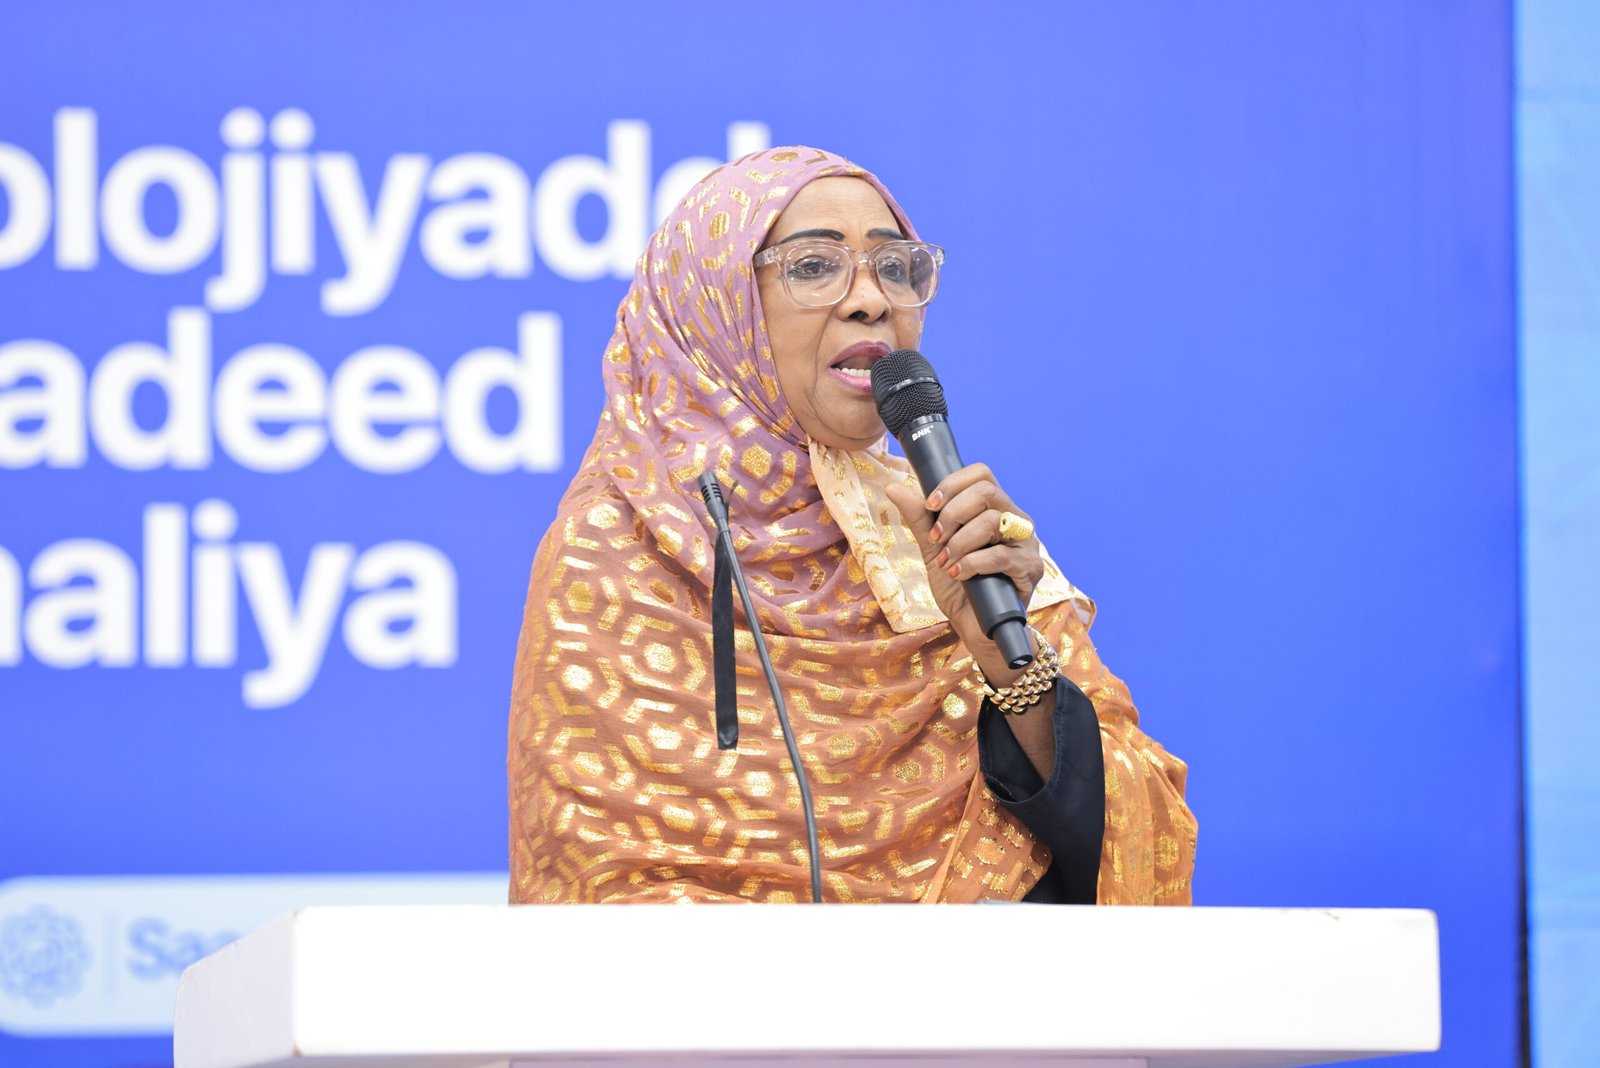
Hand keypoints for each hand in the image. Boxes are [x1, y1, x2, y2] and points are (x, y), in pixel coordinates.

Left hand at [885, 463, 1043, 686]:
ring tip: (946, 563)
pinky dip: (972, 563)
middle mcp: (1015, 520)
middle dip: (953, 513)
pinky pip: (1000, 556)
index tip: (930, 505)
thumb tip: (893, 486)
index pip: (982, 475)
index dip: (953, 484)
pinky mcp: (1030, 569)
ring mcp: (1026, 544)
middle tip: (937, 538)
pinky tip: (959, 574)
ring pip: (992, 521)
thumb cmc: (960, 587)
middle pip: (988, 491)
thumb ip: (919, 518)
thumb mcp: (934, 548)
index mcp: (995, 510)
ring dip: (959, 542)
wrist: (975, 628)